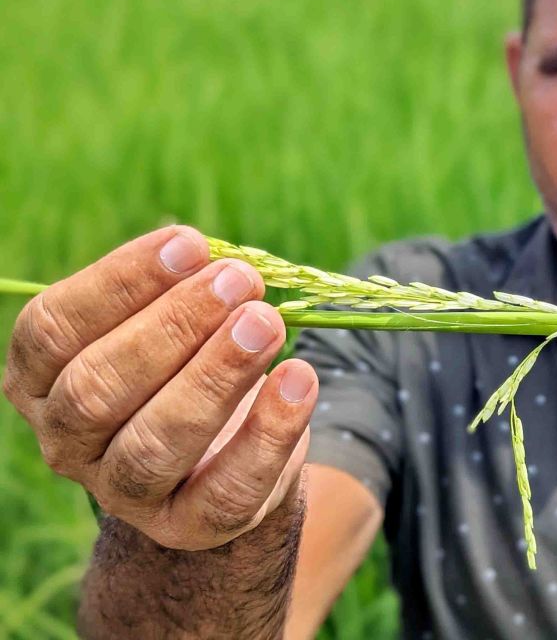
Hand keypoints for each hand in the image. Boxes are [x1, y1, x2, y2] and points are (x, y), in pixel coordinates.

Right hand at [2, 227, 317, 550]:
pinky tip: (301, 380)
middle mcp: (66, 440)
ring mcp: (121, 491)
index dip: (120, 282)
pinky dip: (269, 432)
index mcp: (42, 379)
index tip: (190, 244)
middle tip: (239, 281)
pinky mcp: (186, 525)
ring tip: (267, 323)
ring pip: (153, 444)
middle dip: (174, 326)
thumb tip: (219, 262)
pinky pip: (226, 489)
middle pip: (97, 389)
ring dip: (216, 376)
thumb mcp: (175, 324)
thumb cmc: (188, 365)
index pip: (54, 330)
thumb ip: (185, 292)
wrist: (225, 454)